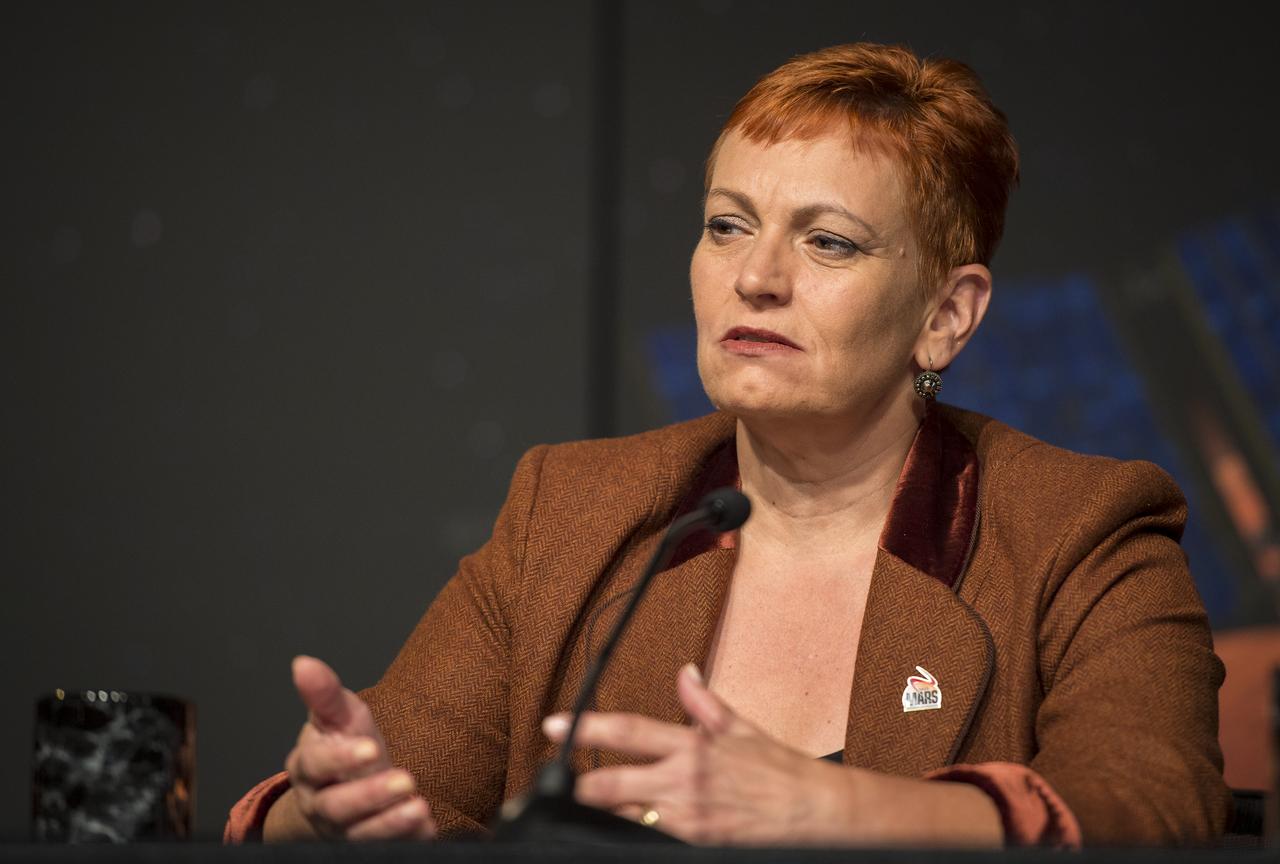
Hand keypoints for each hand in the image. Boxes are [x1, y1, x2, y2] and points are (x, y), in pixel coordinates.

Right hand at [279, 656, 436, 840]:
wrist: (348, 786)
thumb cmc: (343, 744)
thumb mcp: (338, 717)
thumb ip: (324, 694)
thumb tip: (303, 663)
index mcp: (308, 768)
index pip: (317, 766)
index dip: (341, 759)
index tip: (370, 747)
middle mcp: (321, 803)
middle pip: (337, 806)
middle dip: (370, 796)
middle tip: (404, 780)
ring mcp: (344, 829)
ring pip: (360, 834)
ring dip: (390, 824)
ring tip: (419, 808)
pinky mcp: (369, 844)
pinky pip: (385, 849)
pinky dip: (408, 839)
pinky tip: (428, 827)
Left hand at [541, 663, 855, 844]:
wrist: (816, 813)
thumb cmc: (781, 771)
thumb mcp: (741, 728)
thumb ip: (704, 703)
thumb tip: (684, 673)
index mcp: (692, 746)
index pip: (628, 730)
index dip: (585, 727)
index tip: (553, 723)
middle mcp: (683, 782)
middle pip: (610, 784)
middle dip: (576, 785)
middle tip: (552, 780)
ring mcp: (687, 819)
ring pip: (624, 817)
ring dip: (605, 811)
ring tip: (586, 805)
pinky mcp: (696, 844)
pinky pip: (651, 838)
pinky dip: (636, 831)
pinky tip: (626, 826)